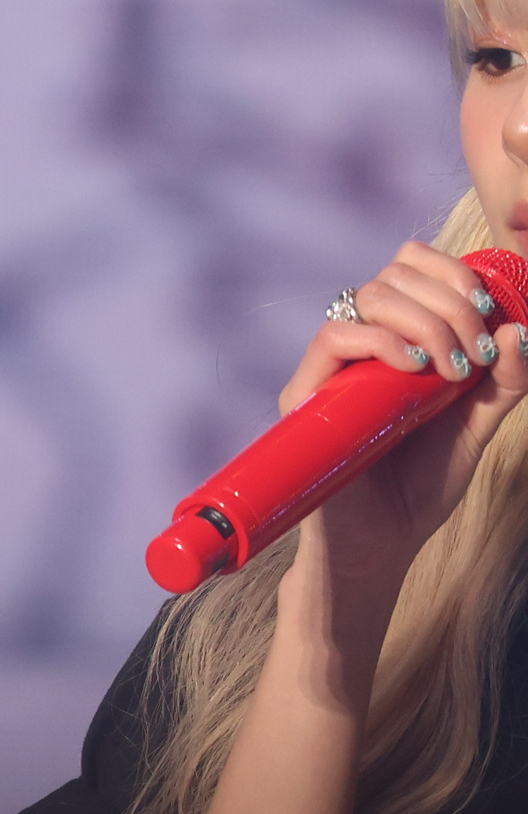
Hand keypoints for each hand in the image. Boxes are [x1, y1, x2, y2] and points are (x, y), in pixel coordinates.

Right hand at [287, 240, 527, 597]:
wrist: (382, 544)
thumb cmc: (421, 489)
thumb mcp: (479, 428)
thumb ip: (504, 384)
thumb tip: (516, 328)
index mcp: (398, 343)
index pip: (410, 270)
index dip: (451, 273)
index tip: (487, 310)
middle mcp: (361, 348)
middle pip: (393, 276)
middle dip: (449, 303)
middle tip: (475, 353)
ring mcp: (332, 369)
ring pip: (366, 298)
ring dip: (423, 320)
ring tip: (451, 368)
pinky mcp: (307, 396)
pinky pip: (334, 338)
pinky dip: (381, 341)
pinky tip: (414, 368)